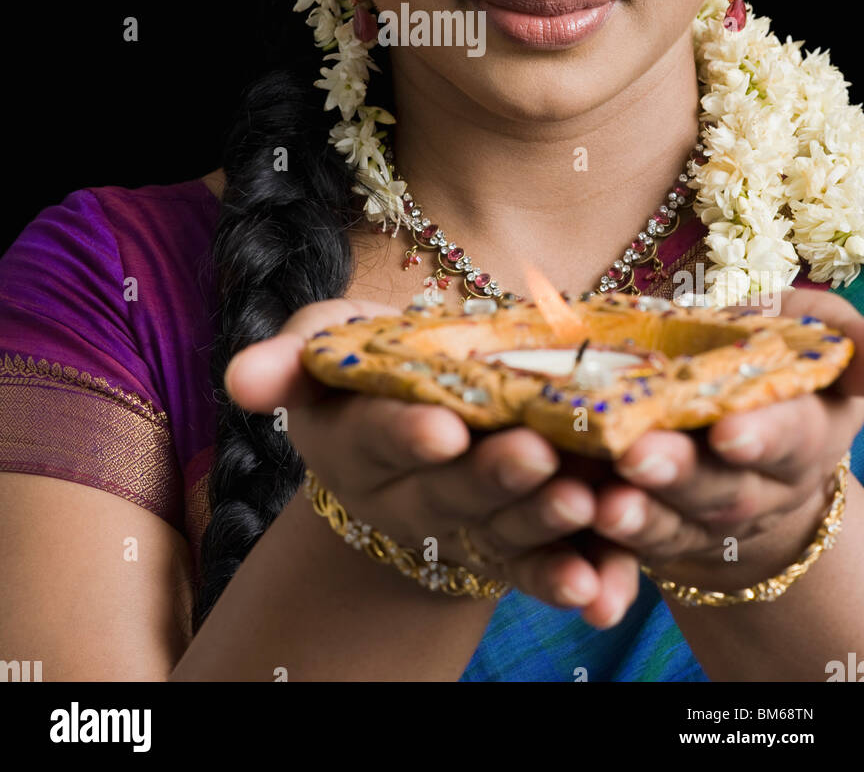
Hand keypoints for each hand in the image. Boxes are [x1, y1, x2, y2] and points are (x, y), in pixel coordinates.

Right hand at [224, 297, 641, 627]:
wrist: (411, 408)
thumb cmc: (365, 361)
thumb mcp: (323, 343)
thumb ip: (287, 356)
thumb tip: (239, 379)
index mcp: (355, 443)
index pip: (377, 436)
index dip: (406, 434)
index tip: (441, 427)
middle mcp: (405, 497)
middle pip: (447, 491)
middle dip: (490, 477)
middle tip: (536, 456)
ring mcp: (463, 527)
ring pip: (501, 532)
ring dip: (543, 524)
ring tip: (585, 502)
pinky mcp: (514, 547)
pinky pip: (540, 570)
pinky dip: (573, 579)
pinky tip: (604, 589)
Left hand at [586, 288, 863, 591]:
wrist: (744, 436)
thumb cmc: (773, 362)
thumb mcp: (809, 334)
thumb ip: (839, 331)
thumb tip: (863, 357)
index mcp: (809, 433)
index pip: (792, 437)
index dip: (764, 436)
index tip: (729, 430)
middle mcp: (764, 488)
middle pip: (727, 491)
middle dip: (684, 475)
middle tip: (639, 456)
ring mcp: (712, 520)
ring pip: (679, 526)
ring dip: (642, 517)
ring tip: (605, 502)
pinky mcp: (663, 537)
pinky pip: (639, 545)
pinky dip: (611, 539)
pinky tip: (583, 516)